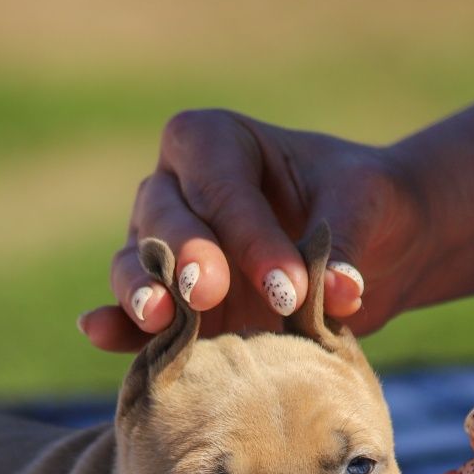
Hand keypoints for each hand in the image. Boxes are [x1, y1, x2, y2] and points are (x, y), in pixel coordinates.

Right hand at [81, 109, 427, 350]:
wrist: (374, 249)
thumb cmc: (363, 206)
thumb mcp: (364, 207)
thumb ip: (344, 243)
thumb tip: (340, 291)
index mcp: (218, 141)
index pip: (218, 180)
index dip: (247, 232)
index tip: (289, 286)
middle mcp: (177, 188)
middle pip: (162, 215)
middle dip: (187, 255)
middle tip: (213, 292)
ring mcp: (162, 247)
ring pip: (135, 260)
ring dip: (143, 289)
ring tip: (159, 318)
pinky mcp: (167, 303)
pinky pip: (130, 313)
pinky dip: (117, 325)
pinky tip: (99, 332)